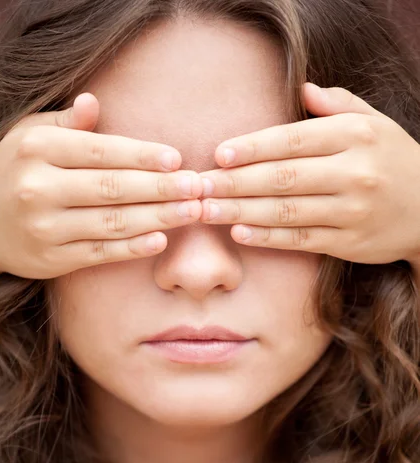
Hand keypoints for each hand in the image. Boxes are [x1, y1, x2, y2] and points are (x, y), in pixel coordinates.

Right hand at [0, 93, 202, 278]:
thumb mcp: (31, 136)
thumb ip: (67, 124)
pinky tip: (160, 241)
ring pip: (112, 222)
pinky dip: (132, 248)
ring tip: (191, 212)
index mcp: (38, 150)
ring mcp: (46, 227)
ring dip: (157, 218)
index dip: (142, 155)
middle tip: (197, 187)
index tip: (176, 159)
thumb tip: (93, 102)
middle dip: (160, 188)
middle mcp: (40, 188)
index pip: (100, 151)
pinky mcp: (54, 259)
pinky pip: (100, 254)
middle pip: (112, 188)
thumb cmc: (17, 170)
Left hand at [198, 83, 419, 264]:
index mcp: (355, 136)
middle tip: (199, 186)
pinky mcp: (348, 242)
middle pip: (283, 177)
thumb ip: (338, 106)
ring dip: (241, 211)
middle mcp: (354, 172)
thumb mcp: (375, 123)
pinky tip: (239, 233)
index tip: (219, 154)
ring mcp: (351, 210)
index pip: (294, 140)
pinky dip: (268, 237)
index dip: (253, 147)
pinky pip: (301, 240)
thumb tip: (301, 90)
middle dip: (235, 182)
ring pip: (287, 211)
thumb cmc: (393, 161)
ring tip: (206, 211)